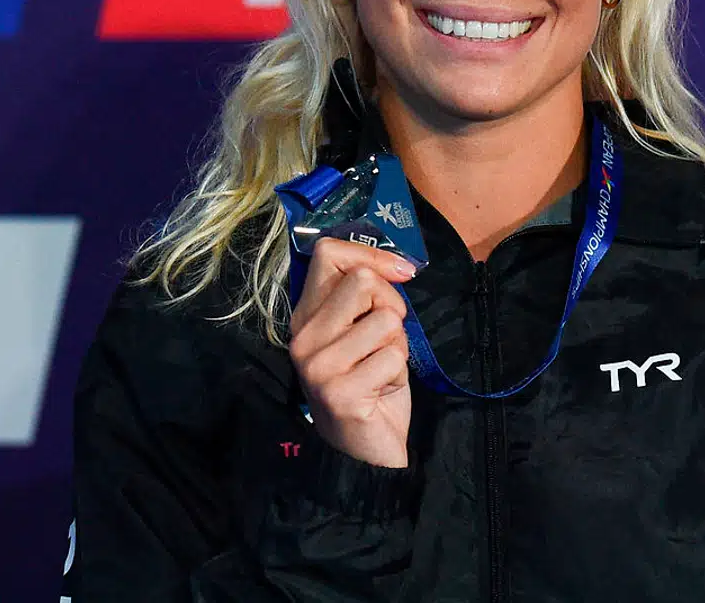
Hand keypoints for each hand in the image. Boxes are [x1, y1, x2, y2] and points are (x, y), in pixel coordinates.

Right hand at [287, 237, 417, 467]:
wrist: (363, 452)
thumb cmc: (369, 384)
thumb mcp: (362, 332)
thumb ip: (367, 298)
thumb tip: (401, 266)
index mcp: (305, 316)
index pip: (328, 253)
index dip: (371, 254)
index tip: (401, 273)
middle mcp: (303, 337)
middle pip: (363, 280)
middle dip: (392, 305)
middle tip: (386, 339)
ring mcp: (318, 365)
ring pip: (385, 319)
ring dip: (397, 345)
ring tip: (381, 368)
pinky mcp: (340, 392)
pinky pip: (394, 357)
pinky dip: (399, 373)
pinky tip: (381, 390)